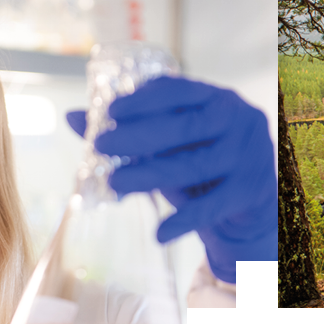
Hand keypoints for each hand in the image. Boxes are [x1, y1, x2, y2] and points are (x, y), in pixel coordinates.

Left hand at [67, 76, 276, 283]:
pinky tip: (159, 233)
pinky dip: (183, 220)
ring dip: (151, 175)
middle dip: (139, 136)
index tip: (111, 111)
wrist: (249, 211)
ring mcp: (250, 154)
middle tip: (101, 145)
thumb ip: (129, 130)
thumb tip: (71, 117)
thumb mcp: (170, 145)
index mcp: (217, 98)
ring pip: (194, 165)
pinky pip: (212, 206)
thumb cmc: (202, 169)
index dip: (144, 99)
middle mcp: (239, 119)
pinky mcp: (252, 190)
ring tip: (116, 183)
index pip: (179, 90)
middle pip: (184, 127)